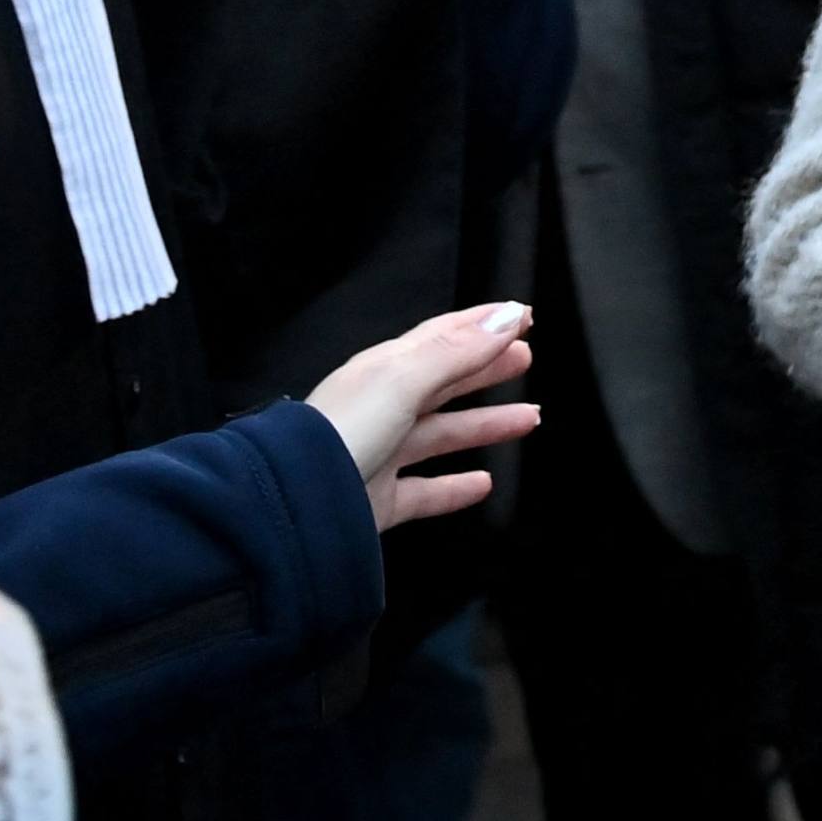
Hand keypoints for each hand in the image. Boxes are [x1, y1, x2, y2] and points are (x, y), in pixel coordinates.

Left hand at [304, 301, 537, 534]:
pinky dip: (456, 487)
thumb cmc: (338, 433)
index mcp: (383, 371)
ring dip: (485, 424)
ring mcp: (380, 455)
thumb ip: (457, 351)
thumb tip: (507, 317)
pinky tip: (483, 483)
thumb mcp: (402, 380)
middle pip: (444, 381)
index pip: (441, 337)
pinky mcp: (379, 499)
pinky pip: (426, 490)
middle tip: (526, 358)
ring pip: (443, 434)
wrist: (293, 505)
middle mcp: (381, 408)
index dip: (482, 324)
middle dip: (486, 367)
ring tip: (528, 418)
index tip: (522, 315)